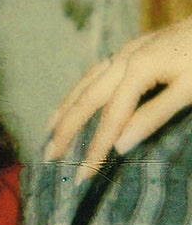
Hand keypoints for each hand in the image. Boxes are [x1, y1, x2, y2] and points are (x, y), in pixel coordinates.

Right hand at [45, 14, 191, 179]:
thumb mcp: (190, 89)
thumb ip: (155, 115)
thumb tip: (120, 145)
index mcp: (137, 69)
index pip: (110, 118)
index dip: (95, 148)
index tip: (81, 176)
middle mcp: (123, 59)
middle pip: (86, 99)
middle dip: (66, 129)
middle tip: (48, 155)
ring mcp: (126, 51)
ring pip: (86, 83)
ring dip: (66, 108)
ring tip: (50, 128)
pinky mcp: (133, 48)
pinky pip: (96, 72)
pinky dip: (80, 89)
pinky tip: (77, 97)